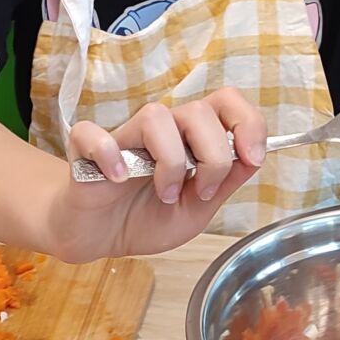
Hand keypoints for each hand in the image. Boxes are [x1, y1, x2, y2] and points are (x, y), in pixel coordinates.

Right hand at [45, 91, 266, 261]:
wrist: (98, 237)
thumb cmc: (144, 218)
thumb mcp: (196, 211)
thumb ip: (223, 185)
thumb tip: (253, 157)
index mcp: (190, 139)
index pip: (225, 102)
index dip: (247, 122)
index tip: (251, 158)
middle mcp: (161, 131)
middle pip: (198, 110)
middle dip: (213, 156)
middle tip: (200, 192)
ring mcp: (124, 138)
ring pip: (155, 116)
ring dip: (170, 161)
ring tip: (164, 193)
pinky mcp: (86, 150)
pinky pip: (92, 134)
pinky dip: (109, 155)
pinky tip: (117, 179)